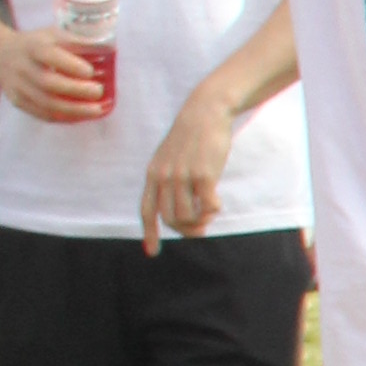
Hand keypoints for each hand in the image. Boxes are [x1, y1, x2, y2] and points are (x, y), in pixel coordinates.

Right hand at [0, 23, 113, 124]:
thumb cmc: (36, 44)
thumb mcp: (53, 35)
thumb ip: (77, 42)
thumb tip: (108, 50)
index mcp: (32, 46)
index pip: (48, 55)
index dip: (70, 65)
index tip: (90, 71)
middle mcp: (22, 67)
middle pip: (48, 83)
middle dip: (76, 90)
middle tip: (98, 91)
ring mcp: (18, 86)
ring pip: (46, 103)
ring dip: (75, 110)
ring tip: (97, 110)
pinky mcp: (18, 101)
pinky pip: (42, 114)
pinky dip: (64, 118)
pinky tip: (82, 116)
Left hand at [141, 82, 237, 247]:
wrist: (205, 112)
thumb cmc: (191, 137)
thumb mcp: (170, 157)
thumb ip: (169, 180)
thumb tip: (181, 209)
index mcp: (153, 174)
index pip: (147, 210)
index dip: (149, 233)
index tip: (152, 252)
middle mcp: (165, 177)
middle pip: (171, 219)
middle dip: (186, 230)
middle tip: (201, 228)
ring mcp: (183, 176)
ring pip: (188, 216)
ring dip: (202, 220)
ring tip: (210, 211)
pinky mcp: (204, 175)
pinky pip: (208, 206)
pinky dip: (214, 210)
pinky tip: (217, 202)